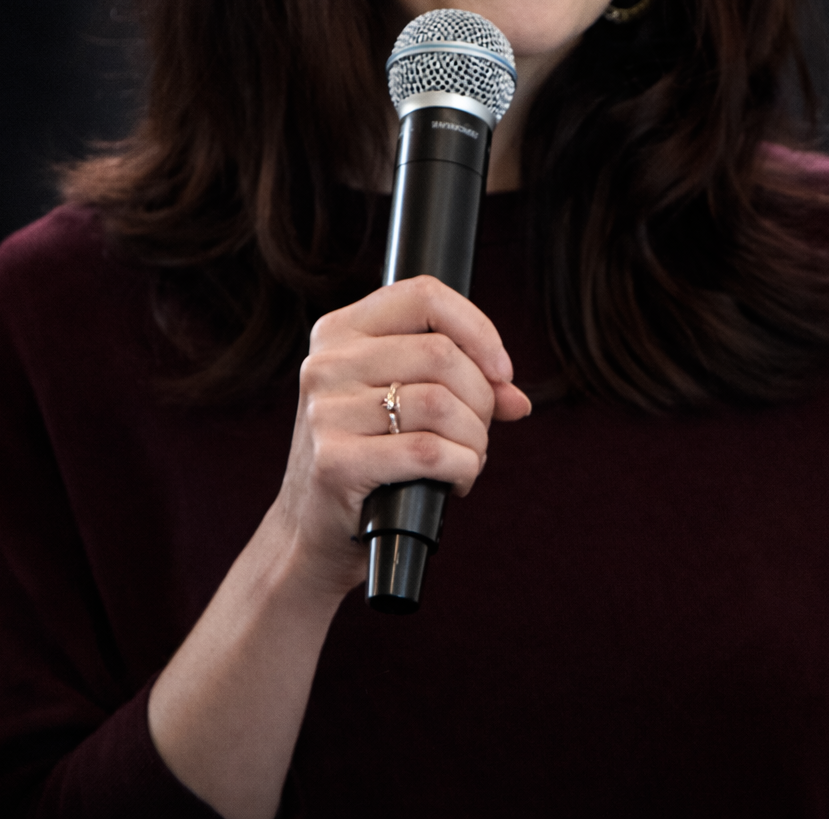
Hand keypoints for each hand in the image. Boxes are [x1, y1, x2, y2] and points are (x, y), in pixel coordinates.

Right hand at [273, 275, 531, 601]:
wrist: (312, 534)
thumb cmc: (369, 459)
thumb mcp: (404, 406)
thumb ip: (460, 386)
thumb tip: (516, 398)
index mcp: (340, 331)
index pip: (422, 295)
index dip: (477, 328)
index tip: (501, 371)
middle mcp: (326, 363)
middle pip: (441, 354)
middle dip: (482, 398)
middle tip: (480, 431)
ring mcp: (325, 411)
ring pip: (441, 404)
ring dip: (475, 439)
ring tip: (468, 459)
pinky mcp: (334, 461)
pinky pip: (429, 452)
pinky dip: (462, 468)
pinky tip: (457, 483)